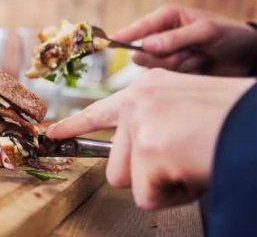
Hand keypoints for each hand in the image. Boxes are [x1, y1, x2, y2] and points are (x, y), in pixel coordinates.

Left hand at [47, 68, 254, 208]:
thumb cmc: (233, 120)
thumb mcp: (187, 108)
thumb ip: (156, 122)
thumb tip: (136, 152)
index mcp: (149, 87)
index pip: (101, 110)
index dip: (74, 125)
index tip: (52, 133)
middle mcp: (137, 100)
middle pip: (116, 161)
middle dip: (148, 174)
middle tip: (183, 160)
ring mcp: (140, 123)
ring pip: (128, 180)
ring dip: (161, 185)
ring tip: (190, 163)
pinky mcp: (148, 150)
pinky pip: (147, 197)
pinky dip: (174, 197)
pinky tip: (194, 172)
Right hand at [112, 4, 256, 75]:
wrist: (247, 57)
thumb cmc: (229, 35)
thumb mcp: (206, 32)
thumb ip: (175, 39)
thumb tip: (145, 46)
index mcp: (167, 17)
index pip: (138, 28)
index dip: (123, 35)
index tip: (106, 42)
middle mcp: (162, 35)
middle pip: (144, 53)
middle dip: (167, 56)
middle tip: (191, 51)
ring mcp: (167, 54)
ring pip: (156, 67)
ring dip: (181, 65)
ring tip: (200, 56)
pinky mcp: (173, 70)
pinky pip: (166, 77)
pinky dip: (185, 73)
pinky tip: (200, 66)